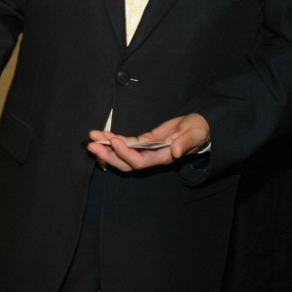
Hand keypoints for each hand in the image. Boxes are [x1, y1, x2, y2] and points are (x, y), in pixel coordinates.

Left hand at [86, 114, 210, 171]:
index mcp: (164, 157)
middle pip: (127, 163)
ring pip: (123, 155)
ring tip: (92, 139)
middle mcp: (153, 157)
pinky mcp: (145, 142)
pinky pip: (127, 144)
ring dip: (107, 148)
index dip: (126, 153)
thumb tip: (176, 152)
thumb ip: (186, 143)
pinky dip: (114, 139)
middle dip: (109, 155)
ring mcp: (147, 151)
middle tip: (92, 145)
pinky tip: (103, 134)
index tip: (115, 140)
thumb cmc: (199, 131)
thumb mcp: (195, 135)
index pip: (141, 161)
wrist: (199, 128)